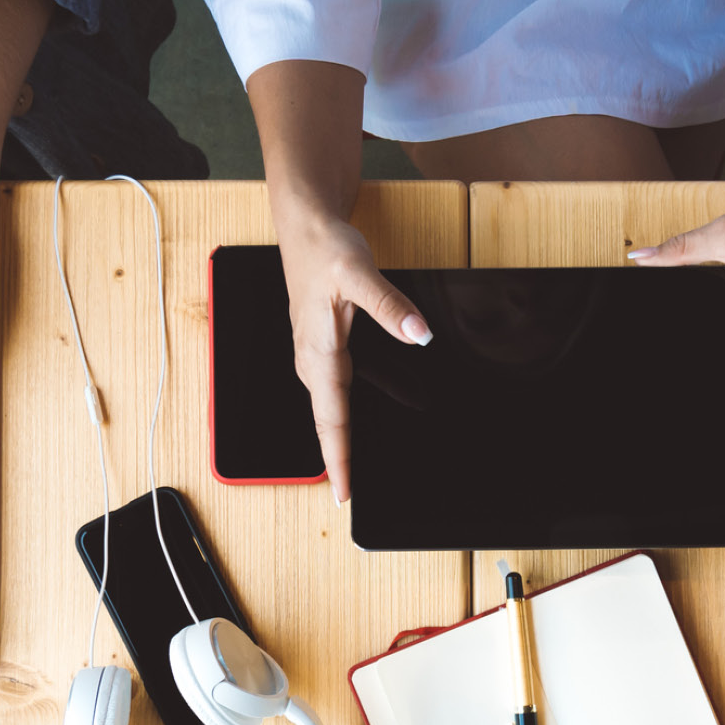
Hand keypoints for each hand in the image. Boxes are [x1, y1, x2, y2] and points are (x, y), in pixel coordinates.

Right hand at [276, 213, 431, 501]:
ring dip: (346, 439)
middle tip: (355, 496)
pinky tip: (374, 421)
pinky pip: (340, 392)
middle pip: (330, 423)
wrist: (305, 227)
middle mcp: (314, 363)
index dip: (338, 460)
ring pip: (335, 409)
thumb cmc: (324, 249)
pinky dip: (351, 413)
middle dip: (341, 461)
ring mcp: (318, 359)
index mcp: (318, 353)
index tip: (345, 494)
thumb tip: (419, 335)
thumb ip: (390, 308)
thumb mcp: (359, 274)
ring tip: (362, 472)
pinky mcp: (327, 350)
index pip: (331, 419)